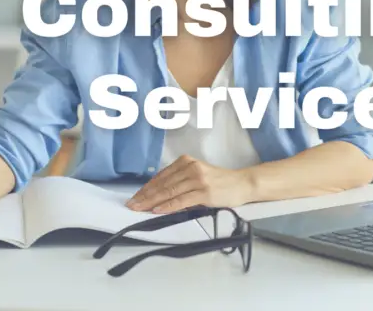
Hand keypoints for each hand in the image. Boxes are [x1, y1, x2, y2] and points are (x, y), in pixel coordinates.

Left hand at [126, 155, 254, 212]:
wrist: (242, 184)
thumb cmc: (220, 182)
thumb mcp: (197, 176)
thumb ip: (180, 182)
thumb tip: (158, 195)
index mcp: (186, 161)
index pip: (161, 176)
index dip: (146, 188)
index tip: (135, 197)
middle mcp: (190, 167)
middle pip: (162, 184)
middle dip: (145, 196)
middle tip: (131, 205)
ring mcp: (197, 179)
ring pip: (169, 191)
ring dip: (151, 202)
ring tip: (139, 209)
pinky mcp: (204, 192)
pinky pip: (181, 200)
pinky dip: (168, 206)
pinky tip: (157, 210)